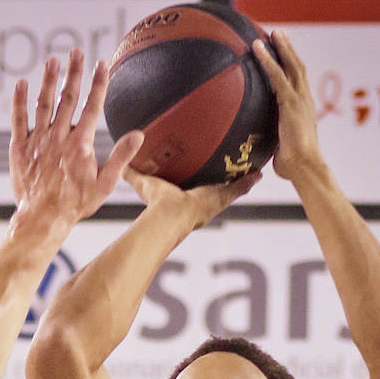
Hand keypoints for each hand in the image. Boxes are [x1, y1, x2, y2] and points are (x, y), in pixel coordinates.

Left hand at [9, 49, 143, 233]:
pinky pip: (18, 119)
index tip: (101, 64)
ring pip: (43, 103)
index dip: (98, 83)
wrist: (42, 219)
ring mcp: (38, 140)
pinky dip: (19, 100)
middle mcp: (58, 136)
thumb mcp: (104, 184)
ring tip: (53, 60)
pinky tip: (21, 83)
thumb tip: (138, 135)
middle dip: (74, 72)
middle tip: (76, 50)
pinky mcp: (20, 147)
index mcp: (80, 143)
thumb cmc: (75, 205)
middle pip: (68, 97)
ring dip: (48, 80)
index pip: (92, 105)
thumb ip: (121, 157)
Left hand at [124, 165, 260, 228]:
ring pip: (230, 186)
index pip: (195, 185)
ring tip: (251, 164)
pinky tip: (258, 172)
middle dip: (224, 176)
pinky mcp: (222, 198)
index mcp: (186, 197)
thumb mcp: (145, 183)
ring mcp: (214, 199)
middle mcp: (202, 199)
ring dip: (240, 178)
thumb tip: (121, 165)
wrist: (170, 215)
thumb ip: (133, 174)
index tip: (204, 168)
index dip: (200, 178)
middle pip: (216, 185)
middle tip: (234, 162)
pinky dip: (249, 181)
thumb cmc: (157, 205)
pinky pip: (239, 188)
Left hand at [252, 30, 323, 183]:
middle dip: (288, 50)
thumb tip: (261, 152)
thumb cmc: (294, 167)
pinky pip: (277, 76)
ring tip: (271, 32)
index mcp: (303, 110)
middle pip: (297, 67)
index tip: (284, 55)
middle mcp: (305, 100)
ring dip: (281, 47)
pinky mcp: (291, 103)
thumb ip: (275, 142)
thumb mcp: (282, 150)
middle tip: (278, 34)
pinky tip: (258, 48)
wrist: (304, 168)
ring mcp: (300, 100)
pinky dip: (268, 60)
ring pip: (291, 66)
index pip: (297, 82)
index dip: (291, 66)